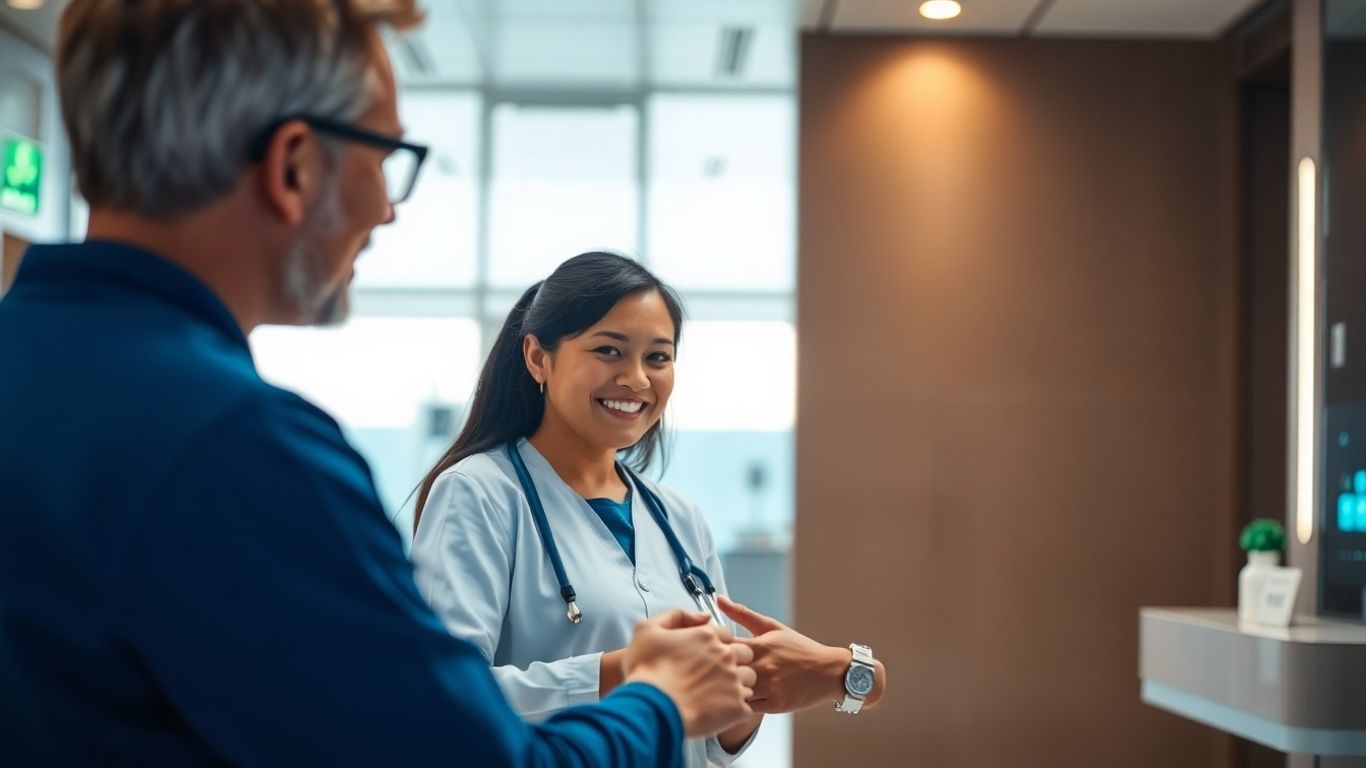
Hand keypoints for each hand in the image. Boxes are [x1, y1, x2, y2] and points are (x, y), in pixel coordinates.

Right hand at [622, 609, 756, 736]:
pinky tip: (719, 713)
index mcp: (707, 637)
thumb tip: (704, 616)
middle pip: (744, 655)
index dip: (717, 645)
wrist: (649, 708)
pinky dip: (736, 710)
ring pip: (749, 680)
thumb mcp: (648, 629)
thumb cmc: (646, 671)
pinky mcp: (736, 708)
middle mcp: (725, 656)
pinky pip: (746, 708)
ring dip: (738, 685)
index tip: (707, 657)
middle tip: (715, 675)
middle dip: (734, 662)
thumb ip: (676, 615)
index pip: (726, 635)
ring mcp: (733, 682)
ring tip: (718, 696)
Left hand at [720, 596, 879, 713]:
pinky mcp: (774, 705)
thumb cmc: (798, 648)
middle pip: (725, 671)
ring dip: (725, 689)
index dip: (710, 648)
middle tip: (706, 670)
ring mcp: (769, 687)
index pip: (723, 646)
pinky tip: (734, 698)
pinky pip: (746, 708)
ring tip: (718, 686)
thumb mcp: (772, 627)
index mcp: (760, 645)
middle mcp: (763, 667)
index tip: (705, 649)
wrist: (829, 672)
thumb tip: (719, 599)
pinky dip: (737, 703)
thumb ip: (743, 614)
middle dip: (713, 670)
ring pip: (734, 692)